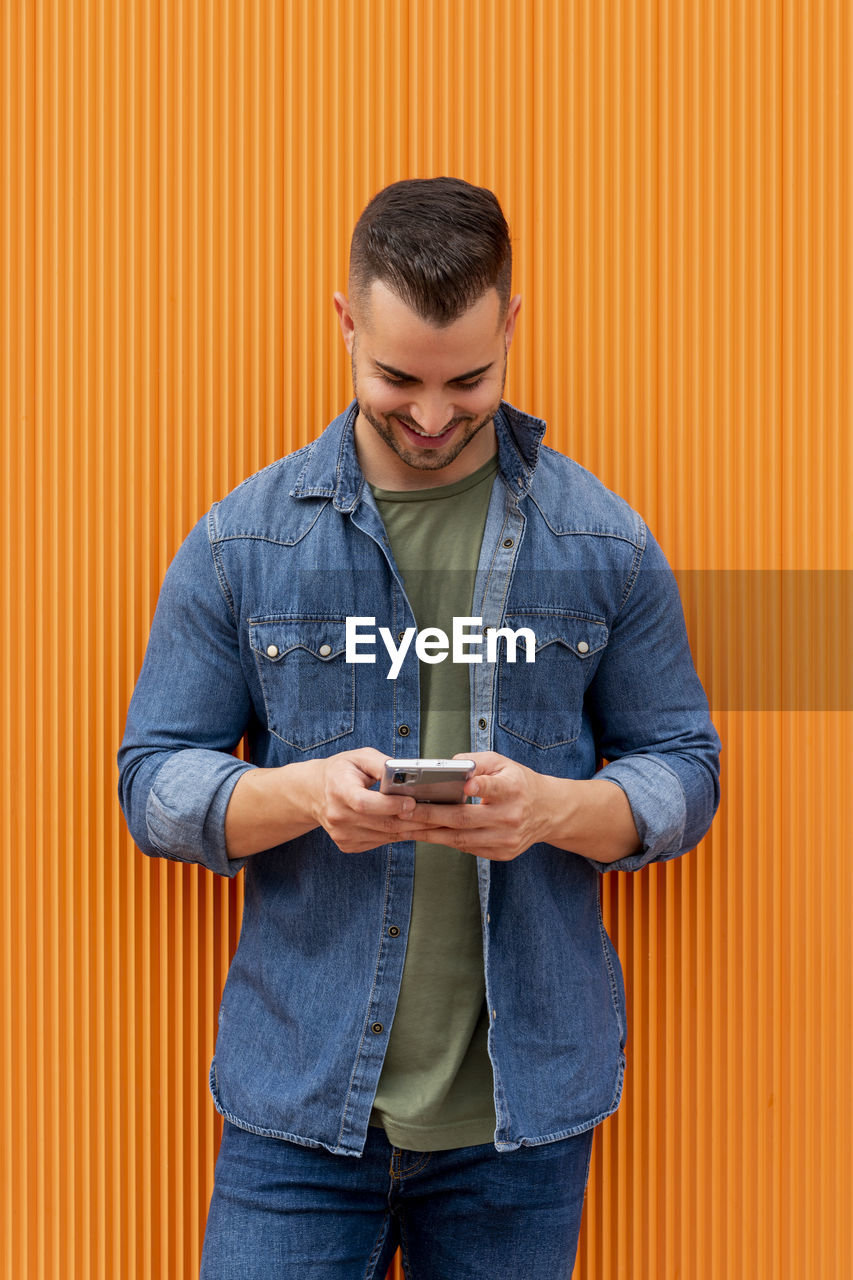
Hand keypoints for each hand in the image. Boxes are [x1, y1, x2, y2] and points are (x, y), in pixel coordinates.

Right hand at [225, 747, 422, 857]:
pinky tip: (416, 827)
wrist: (315, 792)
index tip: (412, 802)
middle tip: (439, 814)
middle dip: (414, 819)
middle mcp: (338, 816)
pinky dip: (401, 835)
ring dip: (414, 830)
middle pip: (381, 823)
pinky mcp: (348, 845)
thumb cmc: (342, 771)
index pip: (364, 803)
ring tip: (438, 822)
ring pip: (386, 836)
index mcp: (338, 789)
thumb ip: (382, 764)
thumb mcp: (359, 757)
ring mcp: (342, 834)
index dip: (389, 805)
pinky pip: (381, 842)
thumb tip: (407, 773)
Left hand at [403, 751, 551, 860]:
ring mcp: (507, 839)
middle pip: (466, 819)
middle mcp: (512, 816)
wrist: (548, 811)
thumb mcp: (503, 763)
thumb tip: (446, 767)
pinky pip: (468, 848)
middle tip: (405, 811)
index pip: (496, 788)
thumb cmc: (519, 782)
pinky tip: (426, 834)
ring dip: (431, 834)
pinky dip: (445, 841)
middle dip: (432, 815)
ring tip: (406, 826)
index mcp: (514, 788)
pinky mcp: (503, 853)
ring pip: (462, 839)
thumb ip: (476, 762)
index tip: (465, 785)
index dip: (481, 787)